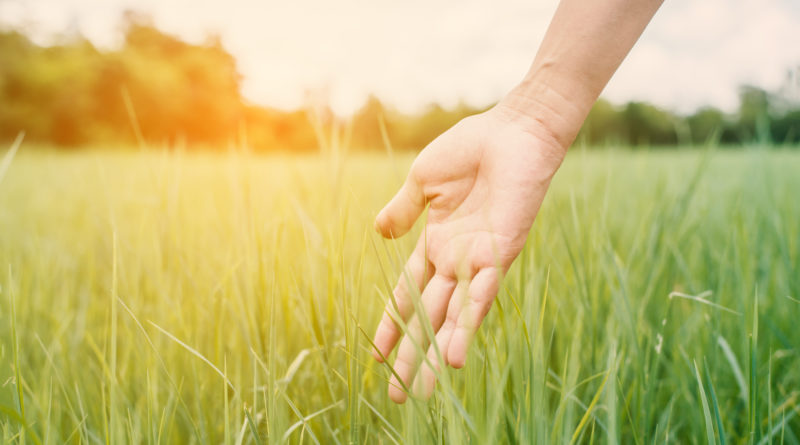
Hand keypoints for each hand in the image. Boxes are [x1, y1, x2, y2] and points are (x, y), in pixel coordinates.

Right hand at [372, 104, 565, 402]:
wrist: (512, 132)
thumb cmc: (470, 149)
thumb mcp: (423, 180)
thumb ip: (402, 210)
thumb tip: (378, 232)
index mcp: (435, 243)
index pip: (406, 293)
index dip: (391, 325)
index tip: (377, 356)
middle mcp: (455, 259)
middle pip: (426, 316)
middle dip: (411, 355)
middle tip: (398, 395)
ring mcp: (477, 261)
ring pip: (451, 317)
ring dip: (436, 354)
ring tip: (424, 390)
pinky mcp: (500, 255)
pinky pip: (480, 296)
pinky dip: (468, 326)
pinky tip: (456, 357)